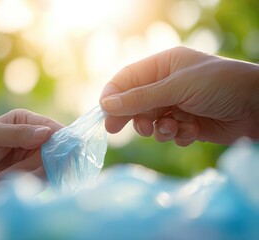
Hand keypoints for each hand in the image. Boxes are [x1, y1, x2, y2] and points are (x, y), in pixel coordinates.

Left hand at [0, 109, 62, 214]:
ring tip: (0, 179)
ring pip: (50, 168)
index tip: (58, 152)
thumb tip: (48, 132)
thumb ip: (19, 133)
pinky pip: (41, 182)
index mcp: (26, 120)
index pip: (53, 127)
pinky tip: (3, 184)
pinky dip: (26, 185)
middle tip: (16, 173)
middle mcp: (34, 138)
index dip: (60, 139)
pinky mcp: (31, 177)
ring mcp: (34, 159)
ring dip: (27, 175)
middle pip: (54, 150)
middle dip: (37, 164)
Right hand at [100, 47, 258, 145]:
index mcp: (163, 65)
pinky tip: (190, 130)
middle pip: (134, 102)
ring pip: (150, 120)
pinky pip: (168, 133)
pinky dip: (176, 135)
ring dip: (157, 128)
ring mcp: (176, 105)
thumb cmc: (221, 85)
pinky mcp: (186, 124)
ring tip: (170, 128)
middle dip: (130, 116)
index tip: (104, 113)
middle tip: (116, 130)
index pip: (127, 79)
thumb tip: (105, 105)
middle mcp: (167, 84)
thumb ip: (141, 97)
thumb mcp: (177, 87)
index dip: (113, 95)